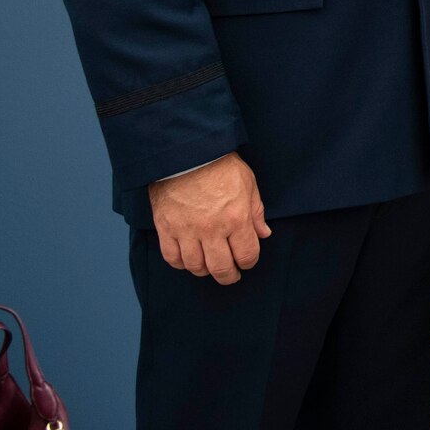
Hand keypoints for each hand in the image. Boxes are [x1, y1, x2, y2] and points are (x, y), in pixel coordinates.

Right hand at [148, 152, 271, 284]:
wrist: (186, 153)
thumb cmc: (220, 165)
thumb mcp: (248, 183)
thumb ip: (256, 212)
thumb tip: (263, 234)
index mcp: (236, 218)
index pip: (247, 255)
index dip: (249, 262)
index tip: (246, 261)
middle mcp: (212, 229)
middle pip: (221, 268)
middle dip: (229, 276)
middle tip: (230, 275)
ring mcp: (187, 230)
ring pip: (195, 266)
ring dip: (205, 270)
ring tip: (209, 265)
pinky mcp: (166, 228)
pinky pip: (171, 257)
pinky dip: (180, 263)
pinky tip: (188, 258)